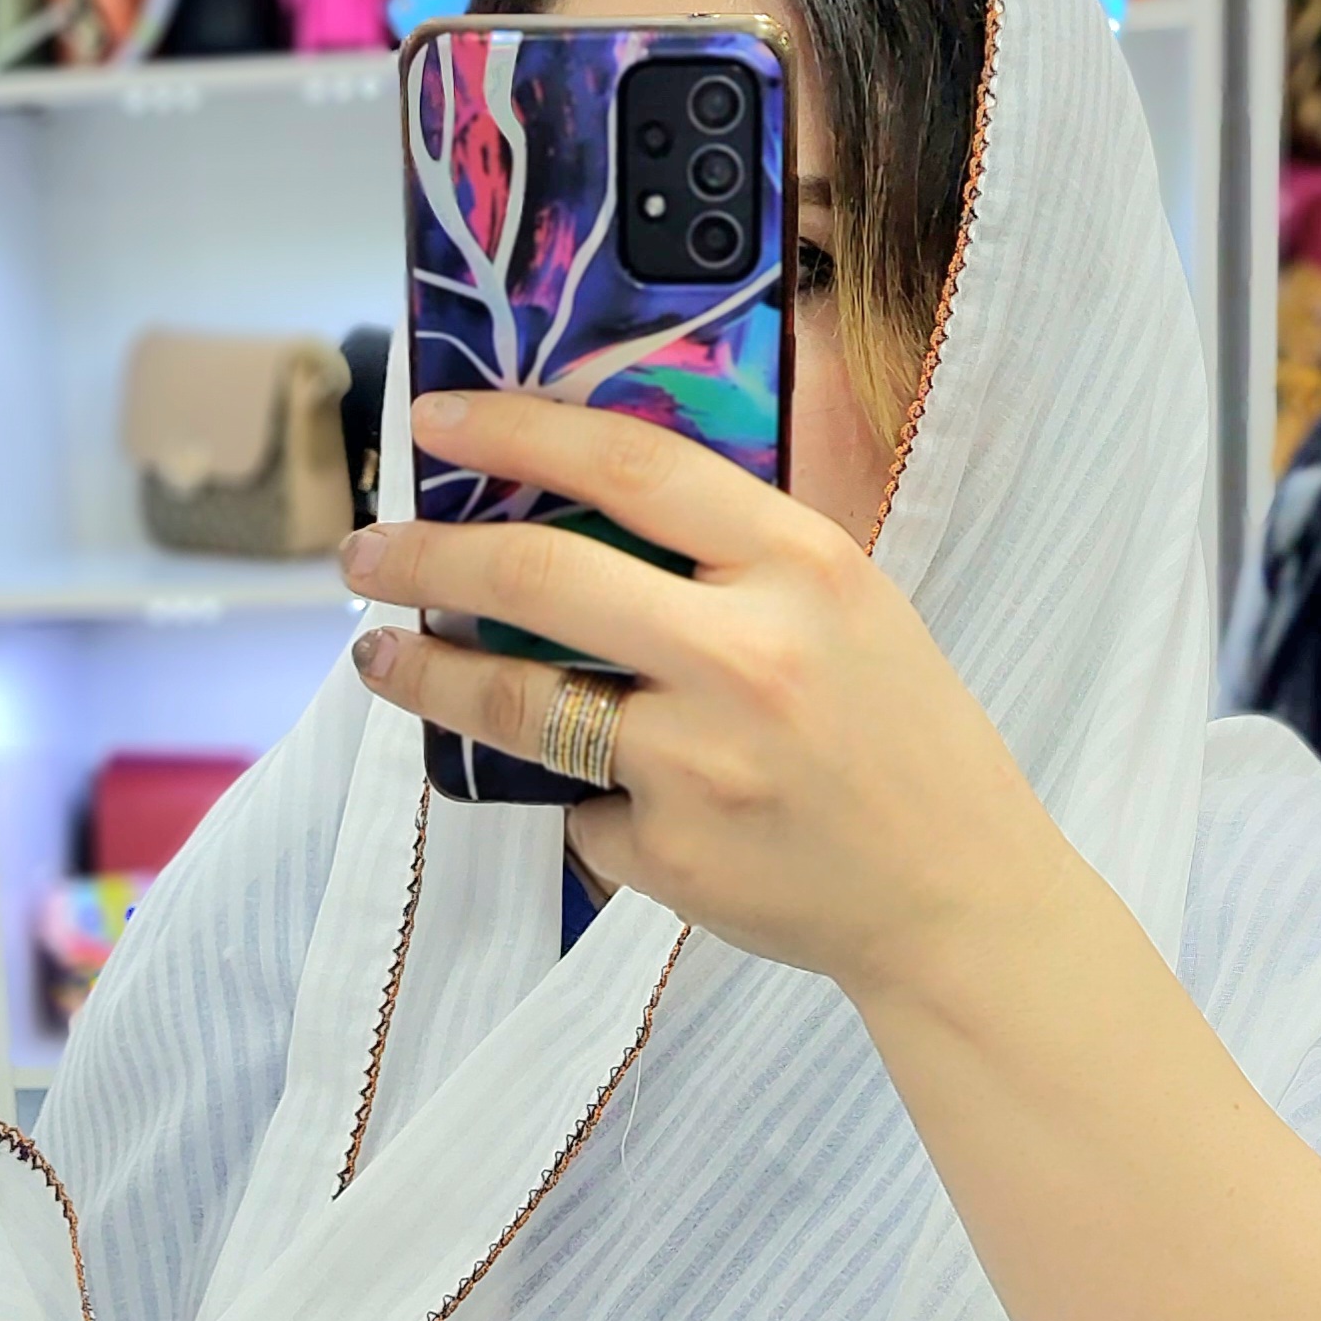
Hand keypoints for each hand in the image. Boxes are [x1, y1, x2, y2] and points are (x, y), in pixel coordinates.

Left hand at [344, 388, 1074, 1003]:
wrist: (956, 897)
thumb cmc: (903, 740)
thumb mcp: (850, 609)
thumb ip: (734, 560)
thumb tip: (573, 512)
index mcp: (801, 567)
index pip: (632, 462)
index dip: (518, 431)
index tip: (438, 423)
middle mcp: (746, 656)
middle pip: (541, 578)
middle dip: (426, 557)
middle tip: (364, 555)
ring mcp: (700, 763)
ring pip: (522, 703)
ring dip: (432, 677)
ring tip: (386, 662)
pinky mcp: (670, 854)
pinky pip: (582, 810)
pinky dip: (586, 803)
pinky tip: (631, 807)